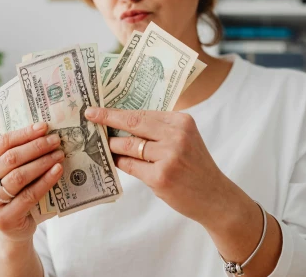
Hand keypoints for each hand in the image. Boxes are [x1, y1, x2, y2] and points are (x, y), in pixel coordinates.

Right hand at [0, 123, 64, 242]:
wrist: (11, 228)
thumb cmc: (13, 192)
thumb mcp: (8, 172)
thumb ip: (17, 154)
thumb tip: (43, 131)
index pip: (1, 144)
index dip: (24, 133)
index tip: (44, 126)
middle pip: (10, 159)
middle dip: (36, 147)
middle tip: (55, 140)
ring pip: (19, 177)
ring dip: (42, 163)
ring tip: (59, 155)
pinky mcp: (3, 220)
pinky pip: (28, 196)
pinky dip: (45, 181)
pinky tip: (57, 171)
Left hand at [84, 107, 238, 226]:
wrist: (215, 197)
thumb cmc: (196, 167)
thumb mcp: (186, 139)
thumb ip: (161, 130)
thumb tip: (122, 122)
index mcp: (182, 121)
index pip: (143, 112)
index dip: (118, 111)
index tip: (98, 108)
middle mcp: (177, 136)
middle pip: (133, 123)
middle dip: (107, 118)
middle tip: (89, 115)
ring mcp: (169, 157)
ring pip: (128, 146)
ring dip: (112, 146)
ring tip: (104, 145)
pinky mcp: (161, 177)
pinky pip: (131, 166)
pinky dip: (120, 163)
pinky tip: (115, 161)